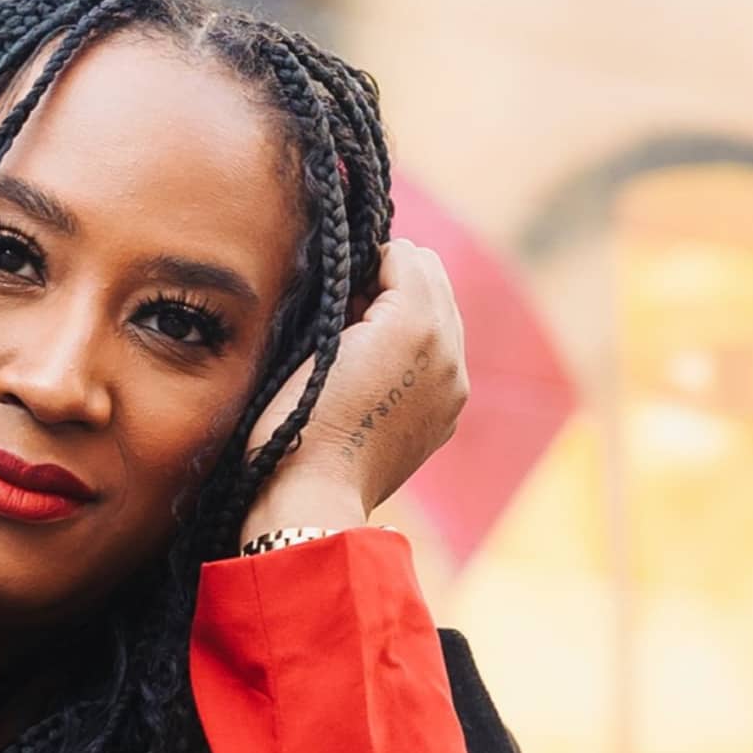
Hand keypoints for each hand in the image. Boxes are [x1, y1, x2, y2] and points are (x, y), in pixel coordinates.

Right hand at [247, 238, 466, 532]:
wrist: (312, 496)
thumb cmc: (298, 414)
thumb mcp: (319, 335)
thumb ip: (356, 290)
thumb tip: (371, 276)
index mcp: (417, 324)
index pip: (402, 256)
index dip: (364, 266)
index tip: (337, 294)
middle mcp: (449, 351)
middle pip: (432, 279)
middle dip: (393, 285)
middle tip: (349, 313)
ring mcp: (454, 387)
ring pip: (442, 317)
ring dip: (407, 316)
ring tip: (361, 346)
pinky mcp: (448, 414)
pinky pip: (443, 358)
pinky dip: (416, 352)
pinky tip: (377, 378)